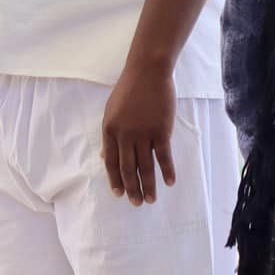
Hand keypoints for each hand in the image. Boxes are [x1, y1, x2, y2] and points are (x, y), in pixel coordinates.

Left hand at [102, 63, 176, 207]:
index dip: (115, 180)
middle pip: (128, 169)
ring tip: (151, 199)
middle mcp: (124, 135)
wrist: (147, 72)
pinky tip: (169, 182)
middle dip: (132, 189)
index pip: (112, 163)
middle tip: (137, 203)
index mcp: (109, 131)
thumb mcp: (111, 112)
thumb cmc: (129, 90)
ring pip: (145, 166)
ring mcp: (143, 134)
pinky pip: (163, 156)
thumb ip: (109, 135)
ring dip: (149, 185)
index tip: (119, 195)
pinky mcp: (161, 131)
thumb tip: (106, 158)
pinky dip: (167, 171)